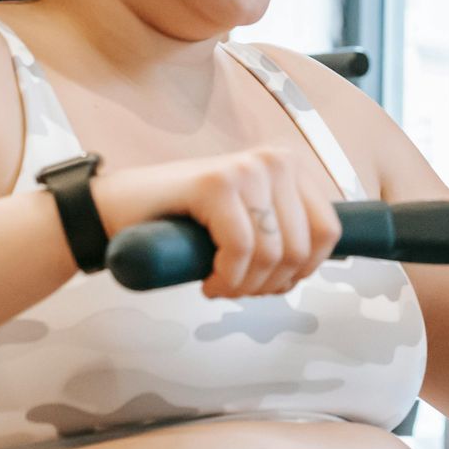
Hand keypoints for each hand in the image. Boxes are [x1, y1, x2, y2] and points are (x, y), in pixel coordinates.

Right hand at [97, 148, 340, 299]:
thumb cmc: (186, 222)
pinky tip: (208, 281)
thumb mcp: (251, 220)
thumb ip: (286, 230)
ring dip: (246, 286)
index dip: (303, 271)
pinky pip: (241, 250)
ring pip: (273, 254)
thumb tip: (317, 261)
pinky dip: (226, 279)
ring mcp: (247, 168)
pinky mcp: (217, 183)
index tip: (271, 282)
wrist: (119, 211)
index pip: (329, 231)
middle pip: (301, 248)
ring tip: (222, 285)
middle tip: (238, 288)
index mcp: (290, 167)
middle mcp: (275, 160)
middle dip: (270, 284)